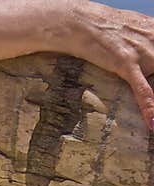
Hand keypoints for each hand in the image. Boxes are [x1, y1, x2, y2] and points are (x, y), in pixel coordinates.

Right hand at [59, 0, 153, 131]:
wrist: (79, 22)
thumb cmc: (103, 25)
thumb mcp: (134, 26)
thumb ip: (148, 38)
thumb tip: (149, 49)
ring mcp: (144, 53)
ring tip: (153, 118)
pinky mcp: (126, 64)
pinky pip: (143, 91)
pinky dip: (150, 108)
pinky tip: (153, 124)